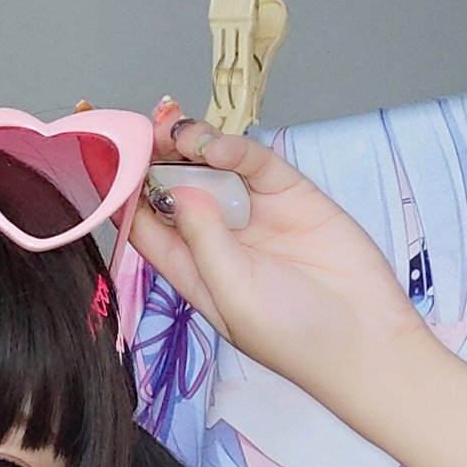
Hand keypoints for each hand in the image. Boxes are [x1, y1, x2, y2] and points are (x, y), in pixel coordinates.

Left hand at [129, 101, 440, 421]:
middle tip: (139, 127)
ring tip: (174, 128)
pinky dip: (233, 149)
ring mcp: (252, 212)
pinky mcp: (288, 193)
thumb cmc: (296, 338)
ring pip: (209, 166)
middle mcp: (216, 238)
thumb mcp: (234, 295)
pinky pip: (253, 161)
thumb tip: (175, 190)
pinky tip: (216, 146)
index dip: (121, 191)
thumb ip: (203, 242)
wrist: (365, 339)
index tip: (101, 156)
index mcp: (191, 271)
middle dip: (152, 155)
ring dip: (188, 143)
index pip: (144, 225)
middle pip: (171, 186)